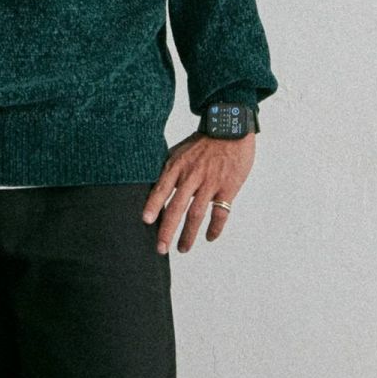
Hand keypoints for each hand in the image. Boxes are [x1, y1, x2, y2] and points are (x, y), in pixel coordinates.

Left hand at [142, 129, 255, 253]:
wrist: (231, 129)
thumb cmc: (203, 142)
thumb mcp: (180, 151)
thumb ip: (168, 170)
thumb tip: (152, 188)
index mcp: (178, 166)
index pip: (162, 189)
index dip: (153, 205)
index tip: (145, 221)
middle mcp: (192, 176)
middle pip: (176, 208)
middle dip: (167, 230)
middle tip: (161, 249)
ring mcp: (210, 183)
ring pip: (196, 214)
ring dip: (188, 234)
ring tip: (183, 249)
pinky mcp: (228, 188)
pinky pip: (220, 213)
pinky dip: (215, 228)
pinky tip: (209, 237)